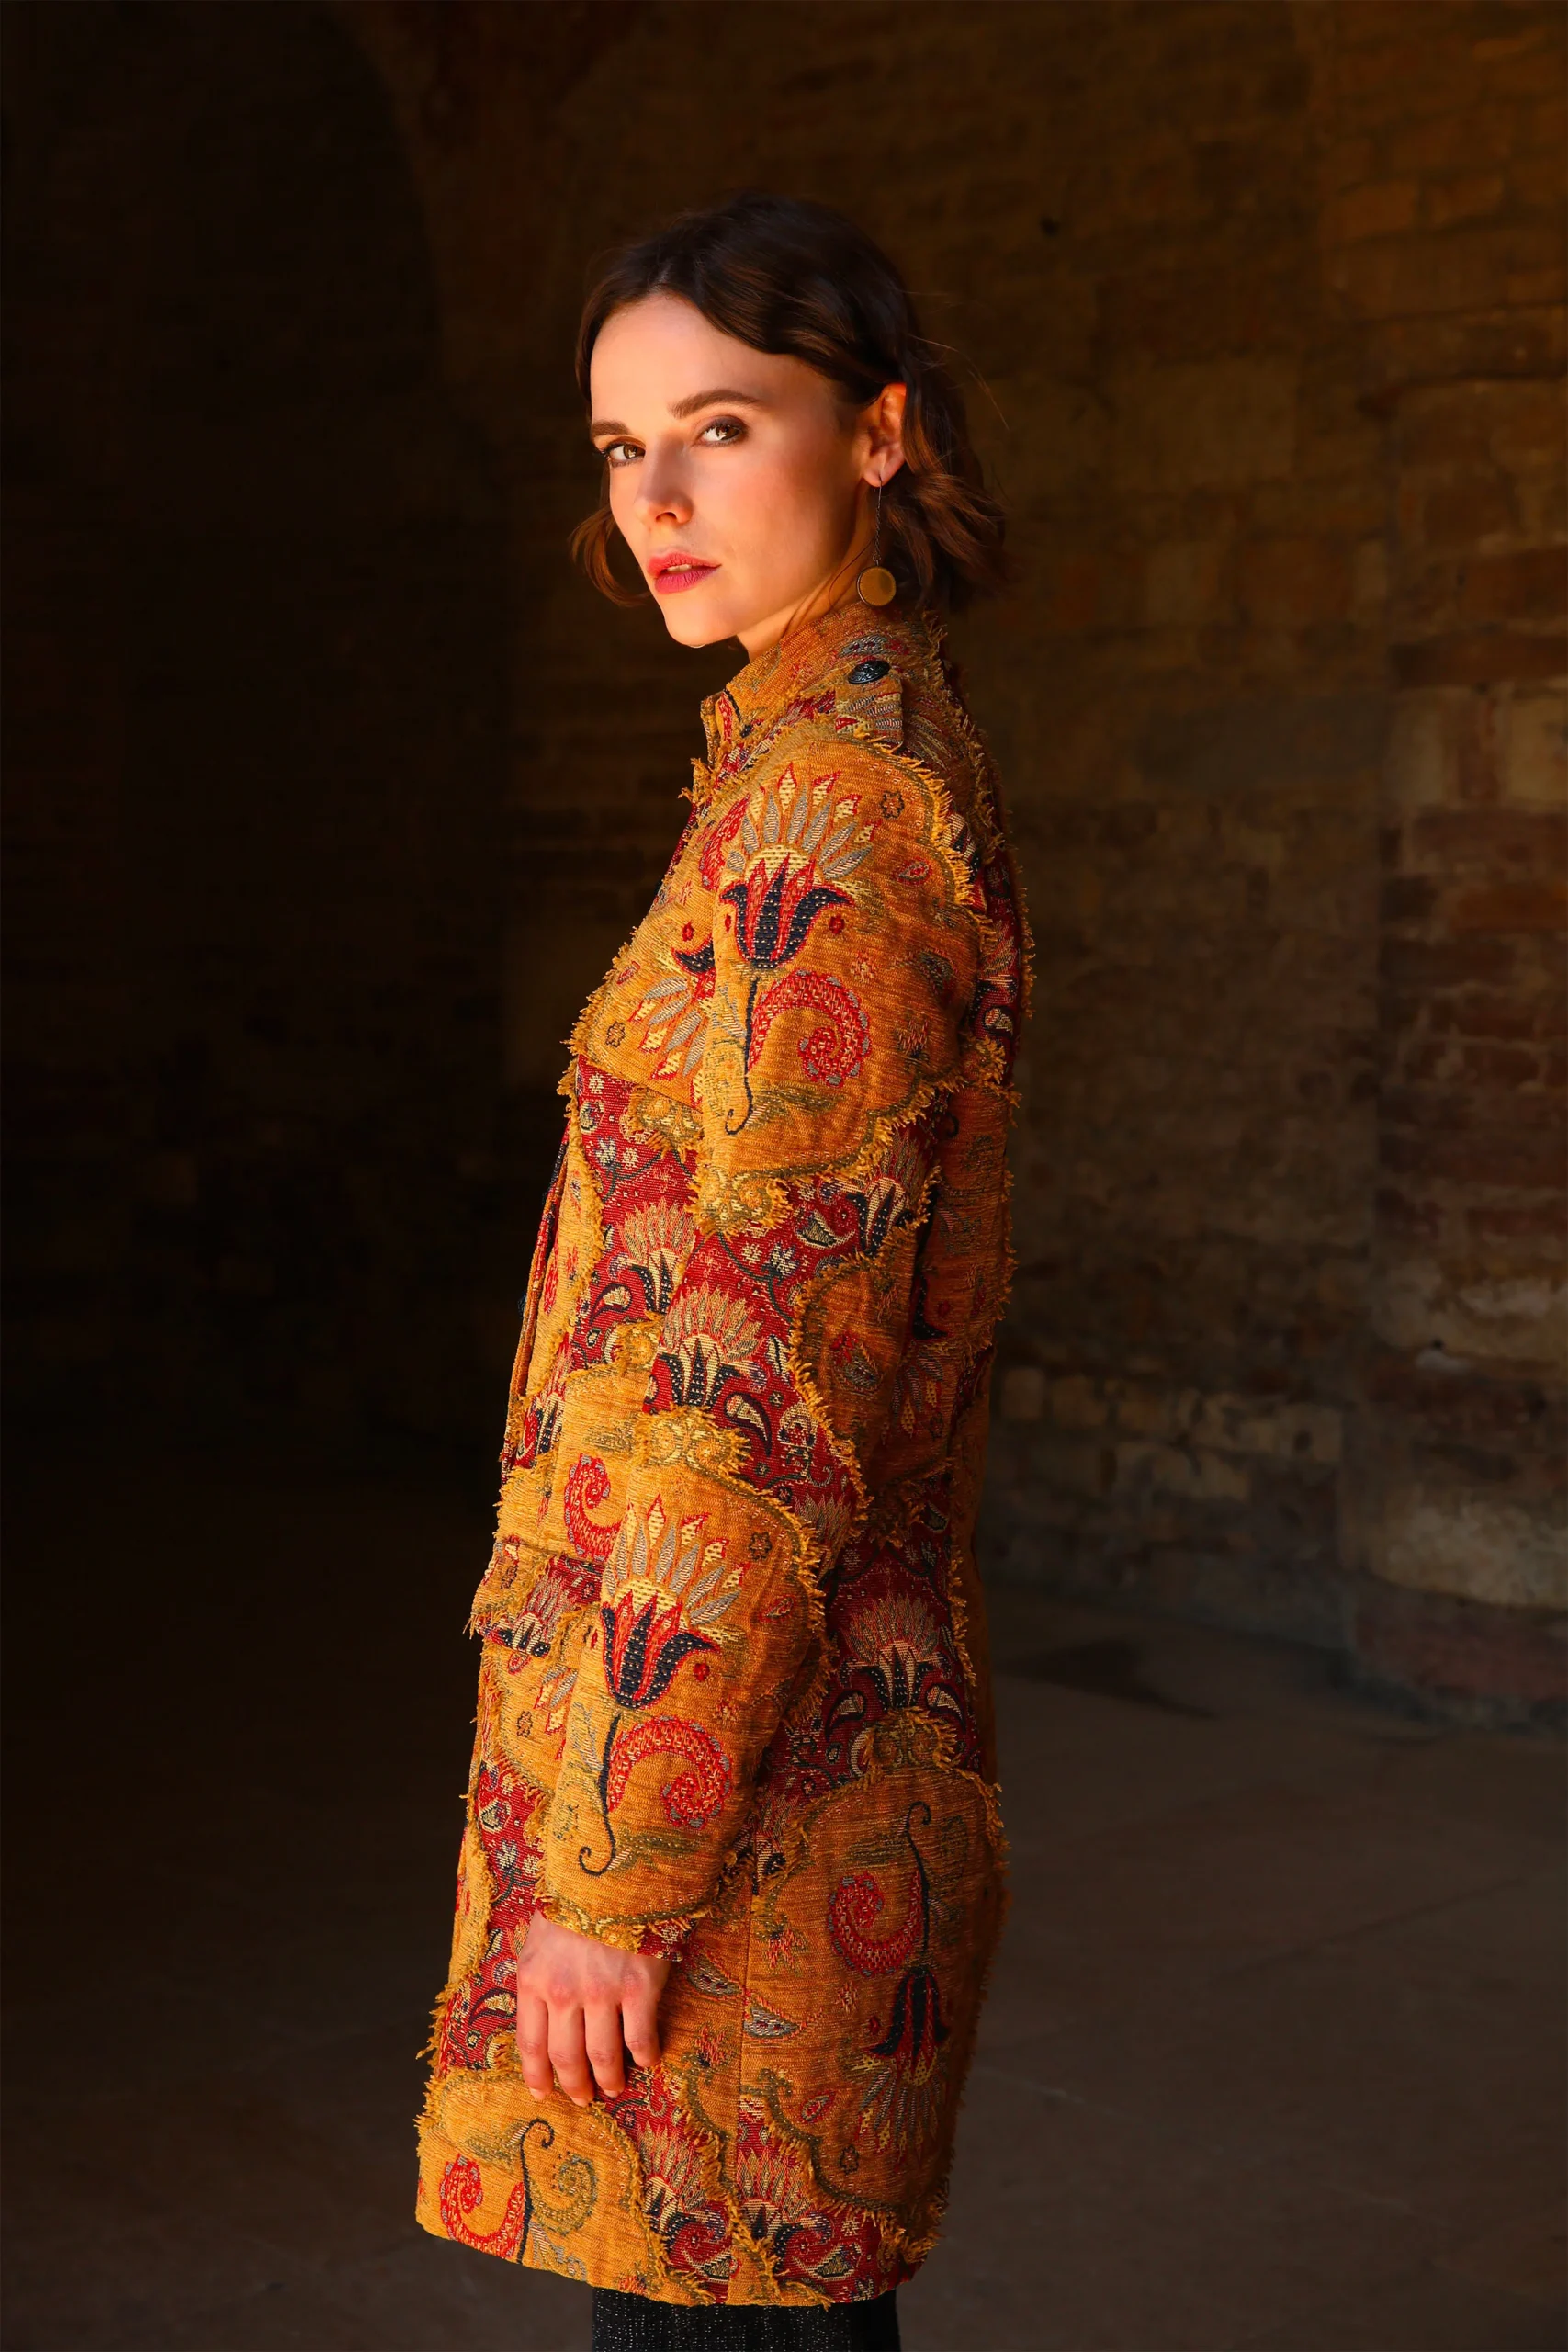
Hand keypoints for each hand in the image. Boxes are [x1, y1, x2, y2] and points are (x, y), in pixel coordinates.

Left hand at [514, 1910, 670, 2105]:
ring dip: (609, 2079)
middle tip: (583, 2099)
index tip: (544, 2095)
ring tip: (614, 2087)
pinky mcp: (639, 1987)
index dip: (537, 2077)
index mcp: (534, 1978)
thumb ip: (539, 1971)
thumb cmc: (577, 1896)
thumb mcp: (542, 1932)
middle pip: (565, 2057)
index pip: (530, 2043)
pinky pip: (640, 2037)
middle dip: (574, 2086)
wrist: (616, 1866)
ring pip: (602, 2057)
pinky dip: (645, 2055)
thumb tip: (539, 2006)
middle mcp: (563, 1992)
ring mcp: (602, 1992)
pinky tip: (648, 2059)